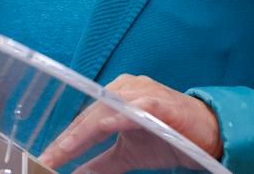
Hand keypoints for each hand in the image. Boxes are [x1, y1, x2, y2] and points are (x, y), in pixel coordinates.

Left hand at [39, 74, 221, 171]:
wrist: (208, 134)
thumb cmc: (168, 137)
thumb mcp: (128, 155)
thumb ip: (101, 163)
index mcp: (115, 97)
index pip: (83, 121)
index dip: (64, 141)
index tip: (44, 160)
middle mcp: (124, 89)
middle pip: (89, 114)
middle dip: (68, 139)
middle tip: (49, 158)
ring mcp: (141, 92)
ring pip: (106, 110)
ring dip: (84, 131)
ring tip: (66, 148)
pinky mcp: (159, 102)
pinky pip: (135, 108)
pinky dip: (118, 118)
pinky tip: (102, 128)